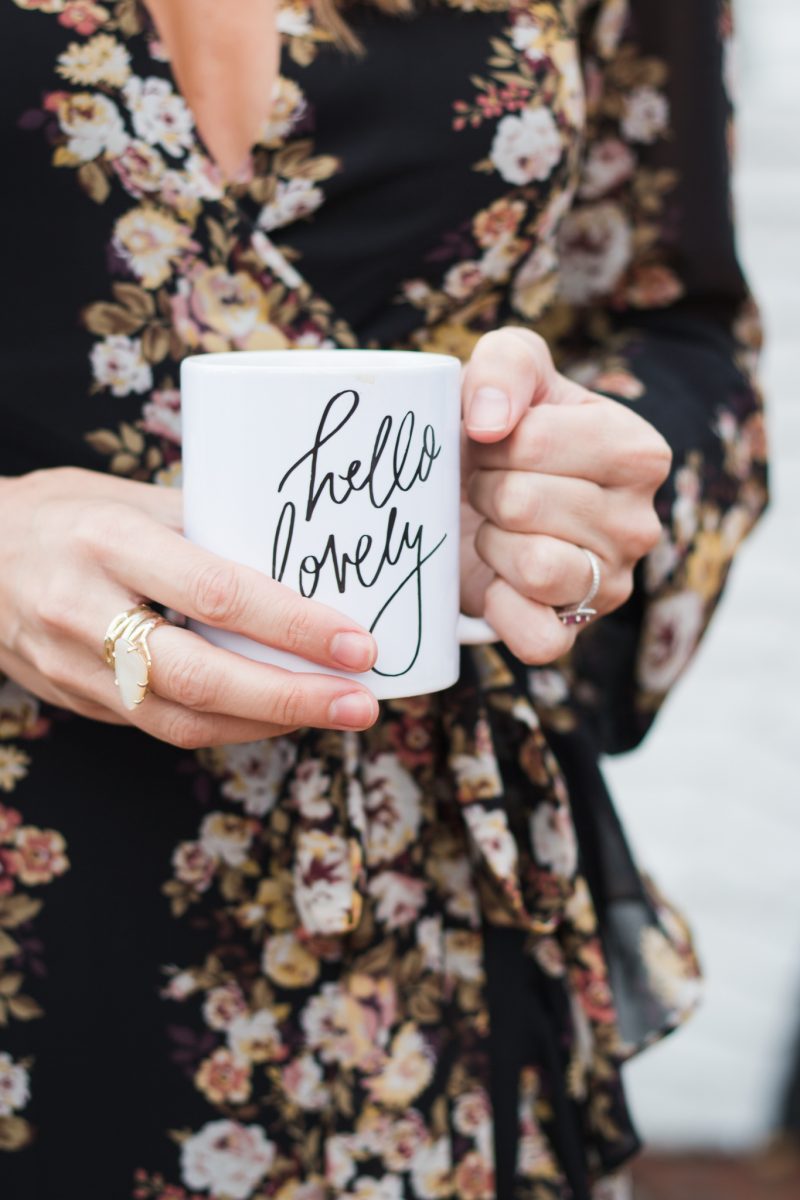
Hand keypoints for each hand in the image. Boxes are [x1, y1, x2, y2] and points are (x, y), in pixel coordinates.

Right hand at [0, 468, 378, 746]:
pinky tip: (276, 715)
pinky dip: (228, 727)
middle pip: (202, 678)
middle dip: (293, 698)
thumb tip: (305, 562)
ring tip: (337, 714)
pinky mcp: (75, 701)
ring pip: (182, 720)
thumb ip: (209, 530)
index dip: (293, 626)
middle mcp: (84, 611)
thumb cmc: (65, 513)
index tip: (357, 642)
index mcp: (108, 542)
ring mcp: (73, 667)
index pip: (215, 593)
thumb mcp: (132, 498)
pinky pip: (161, 727)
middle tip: (362, 702)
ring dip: (269, 724)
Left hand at [459, 327, 671, 664]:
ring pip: (534, 568)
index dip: (489, 440)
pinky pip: (536, 637)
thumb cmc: (501, 431)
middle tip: (490, 488)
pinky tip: (496, 582)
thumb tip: (492, 422)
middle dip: (485, 490)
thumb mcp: (510, 368)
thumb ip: (507, 364)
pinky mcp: (574, 633)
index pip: (535, 440)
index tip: (495, 442)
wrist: (475, 496)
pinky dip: (501, 611)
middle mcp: (640, 523)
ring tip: (496, 528)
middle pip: (523, 503)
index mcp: (639, 452)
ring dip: (491, 544)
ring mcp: (614, 585)